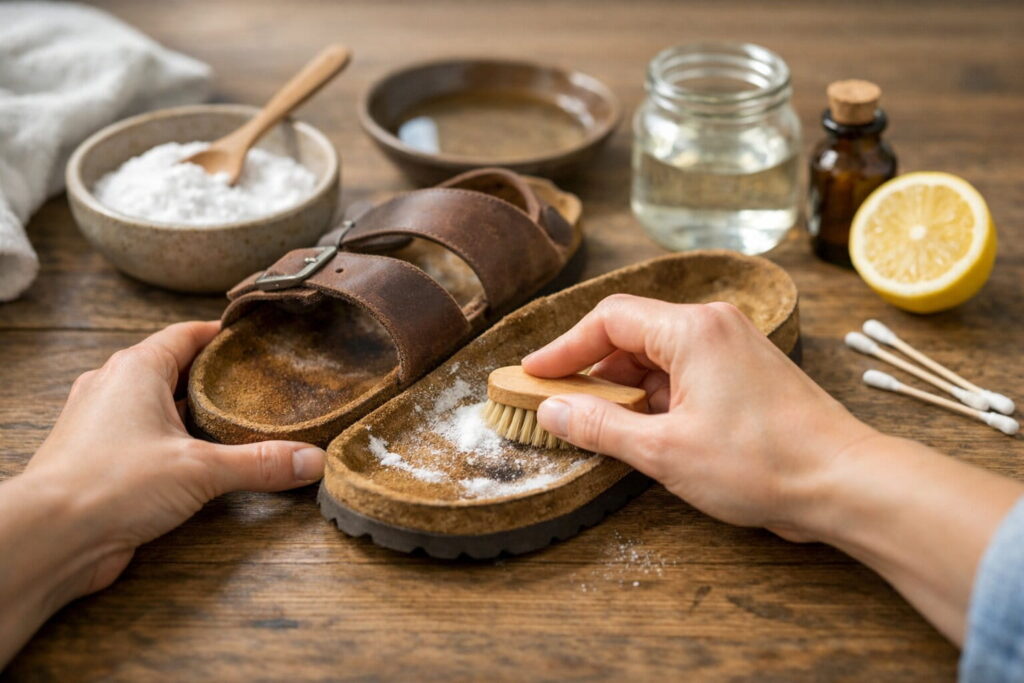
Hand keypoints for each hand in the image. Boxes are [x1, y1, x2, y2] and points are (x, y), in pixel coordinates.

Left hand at [0, 321, 324, 664]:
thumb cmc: (110, 484)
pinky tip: (198, 460)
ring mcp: (100, 423)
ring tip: (236, 422)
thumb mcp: (200, 468)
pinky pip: (142, 436)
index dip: (223, 334)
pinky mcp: (97, 458)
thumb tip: (311, 459)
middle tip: (257, 384)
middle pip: (173, 368)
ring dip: (192, 412)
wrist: (50, 537)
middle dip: (214, 377)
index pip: (187, 334)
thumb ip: (260, 463)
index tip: (256, 339)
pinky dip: (172, 441)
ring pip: (156, 404)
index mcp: (136, 368)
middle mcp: (113, 387)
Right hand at [523, 294, 875, 540]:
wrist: (845, 482)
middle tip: (561, 406)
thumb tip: (552, 410)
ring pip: (660, 357)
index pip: (609, 319)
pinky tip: (646, 432)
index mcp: (693, 330)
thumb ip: (600, 426)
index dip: (565, 347)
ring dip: (627, 390)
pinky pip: (687, 374)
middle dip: (594, 372)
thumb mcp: (665, 451)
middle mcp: (714, 326)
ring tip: (601, 429)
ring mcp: (734, 348)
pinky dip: (658, 398)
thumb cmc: (762, 463)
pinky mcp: (747, 374)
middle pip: (633, 335)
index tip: (534, 373)